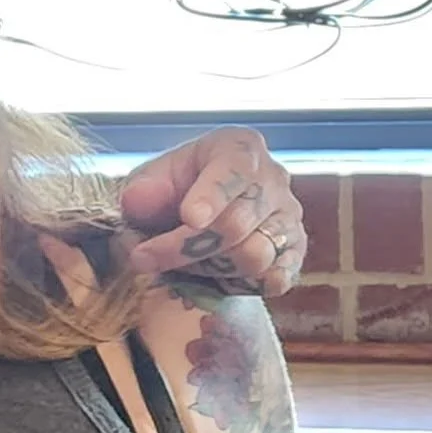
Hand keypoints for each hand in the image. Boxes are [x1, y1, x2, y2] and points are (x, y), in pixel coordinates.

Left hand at [117, 126, 305, 294]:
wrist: (195, 210)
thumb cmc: (175, 187)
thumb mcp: (151, 178)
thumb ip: (142, 188)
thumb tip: (137, 201)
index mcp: (239, 146)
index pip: (233, 170)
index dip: (212, 195)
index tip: (188, 217)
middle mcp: (273, 179)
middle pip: (237, 222)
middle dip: (185, 247)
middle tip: (143, 257)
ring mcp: (288, 216)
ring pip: (255, 256)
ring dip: (207, 269)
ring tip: (177, 264)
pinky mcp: (294, 251)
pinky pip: (275, 279)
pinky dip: (239, 286)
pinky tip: (213, 278)